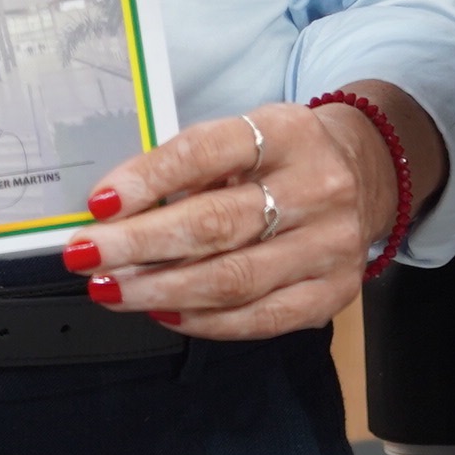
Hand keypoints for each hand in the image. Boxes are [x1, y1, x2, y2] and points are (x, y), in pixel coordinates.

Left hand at [68, 86, 442, 338]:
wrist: (366, 171)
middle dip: (140, 245)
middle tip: (87, 256)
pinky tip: (164, 312)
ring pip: (234, 278)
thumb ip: (192, 168)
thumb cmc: (283, 155)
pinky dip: (205, 321)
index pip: (207, 153)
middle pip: (217, 224)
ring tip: (112, 289)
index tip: (100, 203)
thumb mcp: (246, 135)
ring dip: (161, 289)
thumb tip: (116, 211)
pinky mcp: (334, 293)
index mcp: (286, 133)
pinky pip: (260, 318)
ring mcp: (330, 245)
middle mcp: (316, 188)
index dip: (149, 178)